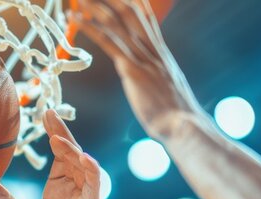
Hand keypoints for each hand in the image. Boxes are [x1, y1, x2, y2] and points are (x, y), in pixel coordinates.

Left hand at [0, 110, 111, 198]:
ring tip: (57, 134)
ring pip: (83, 167)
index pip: (59, 155)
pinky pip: (94, 189)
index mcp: (59, 190)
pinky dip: (91, 172)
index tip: (42, 114)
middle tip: (49, 111)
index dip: (53, 134)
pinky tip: (84, 158)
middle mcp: (74, 190)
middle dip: (62, 132)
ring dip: (72, 149)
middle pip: (72, 153)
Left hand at [77, 0, 203, 139]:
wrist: (183, 125)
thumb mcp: (169, 90)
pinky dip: (91, 29)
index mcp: (161, 54)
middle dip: (112, 0)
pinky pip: (109, 43)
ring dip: (96, 9)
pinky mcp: (132, 70)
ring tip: (80, 0)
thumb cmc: (177, 115)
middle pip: (131, 14)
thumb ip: (160, 80)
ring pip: (118, 24)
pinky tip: (77, 21)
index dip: (134, 3)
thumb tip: (155, 82)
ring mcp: (143, 59)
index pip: (147, 19)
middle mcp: (152, 50)